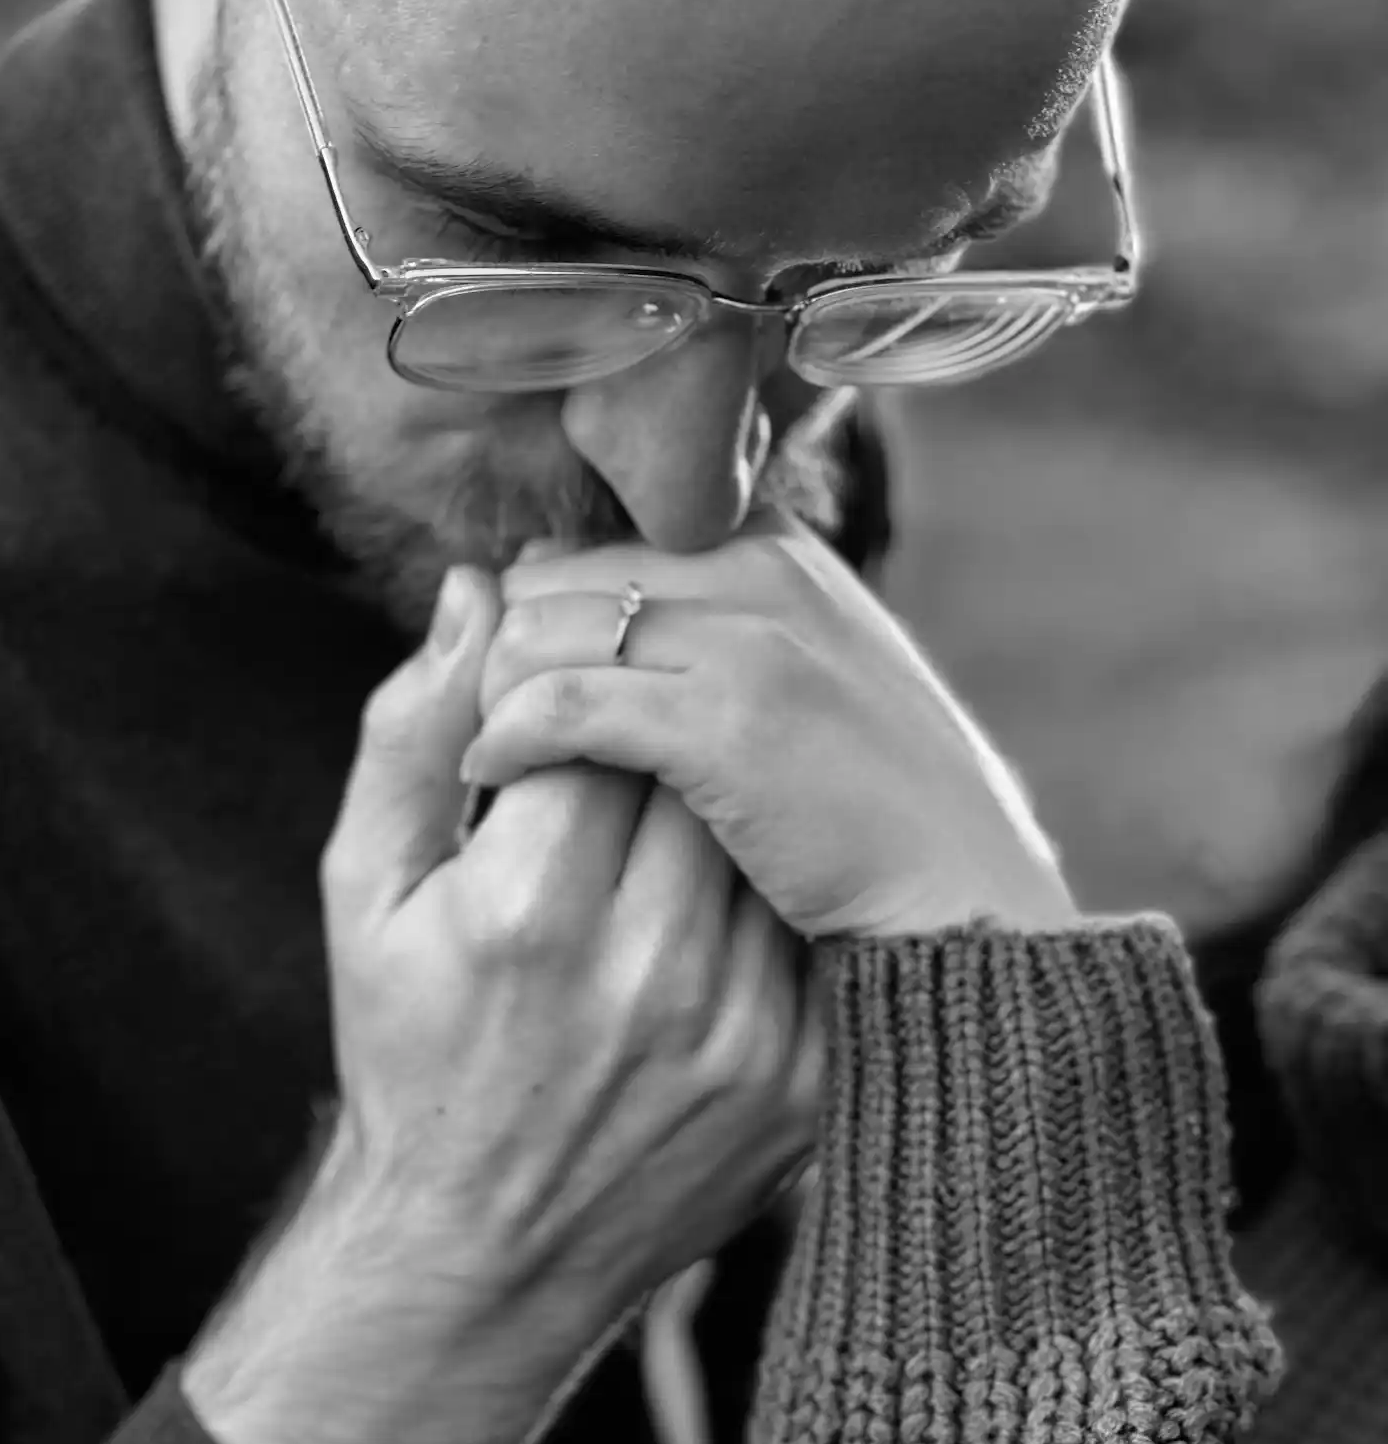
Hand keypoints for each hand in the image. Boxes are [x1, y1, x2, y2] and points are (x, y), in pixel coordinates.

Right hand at [185, 565, 819, 1443]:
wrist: (474, 1259)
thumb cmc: (406, 1051)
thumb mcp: (364, 891)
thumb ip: (414, 730)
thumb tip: (475, 591)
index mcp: (532, 908)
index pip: (609, 715)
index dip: (591, 688)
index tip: (574, 697)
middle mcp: (652, 971)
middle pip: (704, 767)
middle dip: (666, 740)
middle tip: (639, 744)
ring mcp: (742, 1034)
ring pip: (770, 838)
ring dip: (730, 809)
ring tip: (677, 821)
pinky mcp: (800, 1083)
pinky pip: (809, 927)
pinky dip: (770, 897)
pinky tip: (715, 910)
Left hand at [460, 512, 1077, 938]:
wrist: (966, 898)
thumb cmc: (866, 811)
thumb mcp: (796, 685)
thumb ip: (706, 630)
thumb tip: (573, 603)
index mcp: (769, 547)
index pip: (588, 546)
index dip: (533, 619)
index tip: (513, 693)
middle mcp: (757, 567)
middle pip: (548, 577)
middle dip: (497, 654)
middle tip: (477, 730)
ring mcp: (749, 637)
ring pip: (539, 626)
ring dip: (488, 696)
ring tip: (482, 760)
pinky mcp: (729, 722)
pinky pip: (562, 702)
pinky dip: (505, 735)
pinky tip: (492, 775)